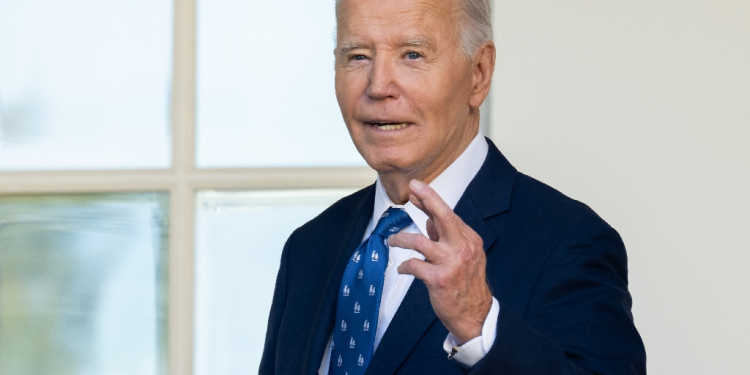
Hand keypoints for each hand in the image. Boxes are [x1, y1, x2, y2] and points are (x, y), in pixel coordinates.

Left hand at [388, 179, 492, 343]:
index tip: (416, 189)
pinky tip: (402, 268)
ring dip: (401, 239)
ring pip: (420, 241)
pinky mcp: (438, 280)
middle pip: (444, 217)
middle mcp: (462, 248)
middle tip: (412, 188)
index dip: (430, 201)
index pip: (448, 215)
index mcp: (469, 240)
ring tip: (392, 241)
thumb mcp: (463, 256)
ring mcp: (451, 264)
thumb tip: (428, 218)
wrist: (474, 315)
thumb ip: (446, 237)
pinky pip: (414, 265)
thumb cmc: (466, 284)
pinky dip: (405, 265)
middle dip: (428, 199)